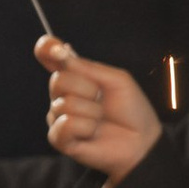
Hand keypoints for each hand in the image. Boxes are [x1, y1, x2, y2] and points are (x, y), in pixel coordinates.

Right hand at [38, 36, 160, 181]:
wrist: (141, 140)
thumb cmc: (131, 109)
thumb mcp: (117, 80)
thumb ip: (89, 68)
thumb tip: (61, 53)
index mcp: (76, 77)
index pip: (51, 57)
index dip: (47, 49)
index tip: (54, 47)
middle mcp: (63, 95)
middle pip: (58, 81)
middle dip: (86, 88)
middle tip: (101, 99)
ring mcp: (59, 117)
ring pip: (64, 105)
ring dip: (91, 112)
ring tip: (101, 120)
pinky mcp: (60, 139)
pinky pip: (64, 125)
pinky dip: (85, 127)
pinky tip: (92, 133)